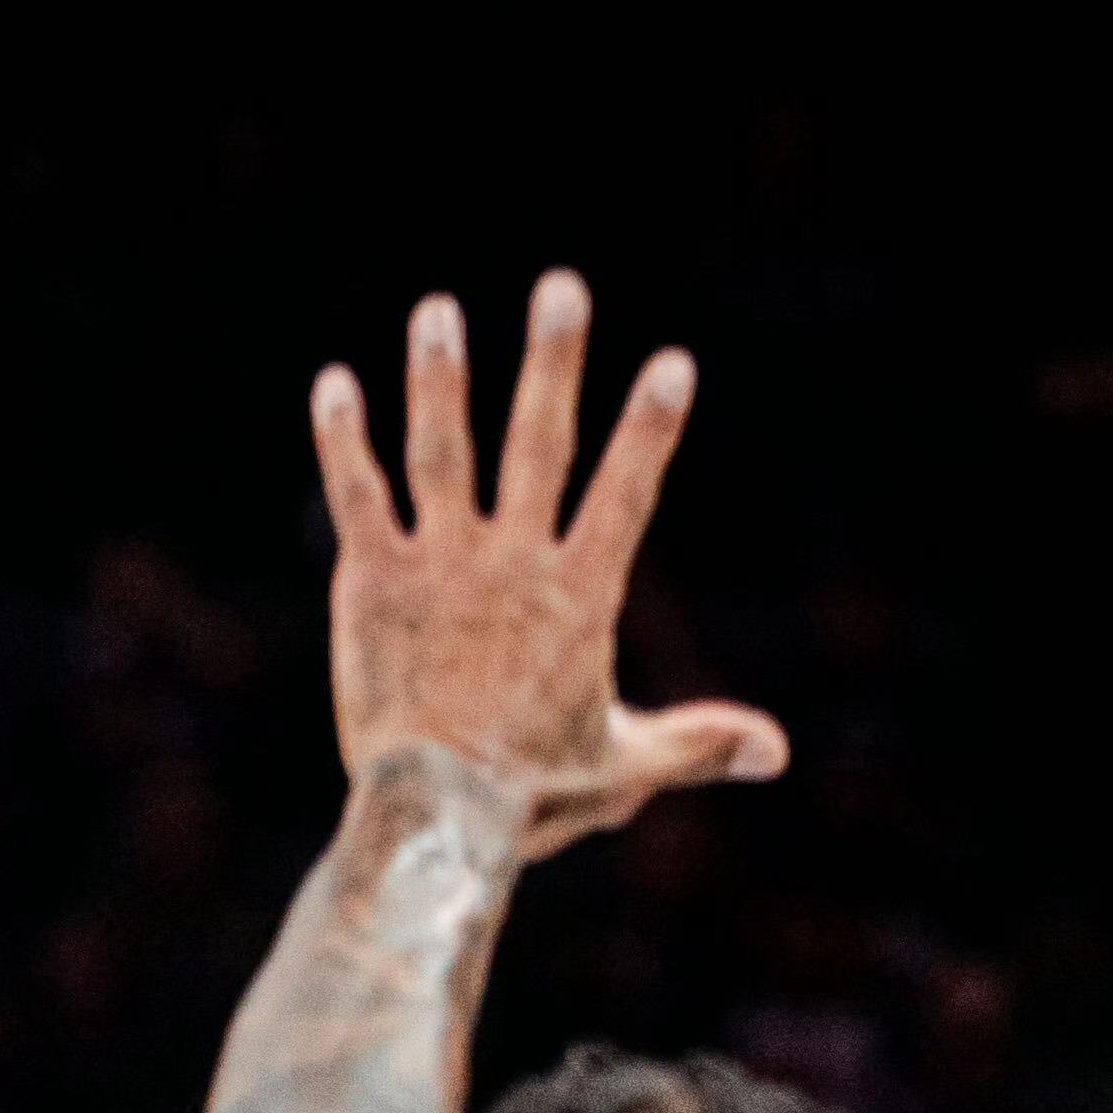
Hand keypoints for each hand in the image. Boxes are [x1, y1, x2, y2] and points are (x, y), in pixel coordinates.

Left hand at [310, 275, 787, 866]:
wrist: (432, 826)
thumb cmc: (531, 801)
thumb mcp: (624, 768)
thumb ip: (698, 742)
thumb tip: (778, 753)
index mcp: (576, 597)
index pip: (625, 495)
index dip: (649, 431)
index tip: (672, 365)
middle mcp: (509, 565)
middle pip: (537, 444)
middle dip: (551, 364)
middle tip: (562, 286)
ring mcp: (439, 569)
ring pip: (440, 453)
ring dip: (439, 377)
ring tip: (437, 309)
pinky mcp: (374, 587)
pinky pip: (359, 499)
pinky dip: (343, 441)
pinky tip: (334, 383)